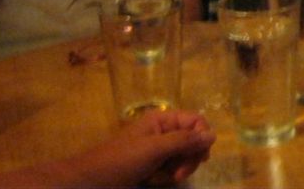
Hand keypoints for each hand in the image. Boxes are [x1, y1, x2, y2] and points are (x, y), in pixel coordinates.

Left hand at [81, 109, 215, 186]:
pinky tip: (153, 180)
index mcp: (163, 120)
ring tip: (161, 178)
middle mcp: (163, 132)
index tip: (199, 157)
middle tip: (179, 174)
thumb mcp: (154, 149)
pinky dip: (167, 176)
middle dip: (189, 159)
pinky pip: (171, 169)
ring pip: (184, 157)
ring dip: (177, 170)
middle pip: (193, 141)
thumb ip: (184, 141)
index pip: (196, 121)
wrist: (89, 182)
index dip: (201, 138)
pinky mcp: (152, 167)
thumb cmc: (121, 160)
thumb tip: (214, 134)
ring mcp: (158, 150)